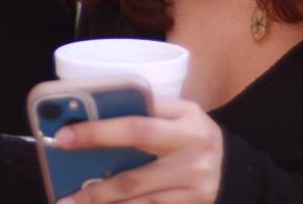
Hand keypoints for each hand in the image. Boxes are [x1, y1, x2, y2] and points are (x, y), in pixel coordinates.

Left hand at [54, 98, 222, 203]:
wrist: (239, 170)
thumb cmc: (197, 133)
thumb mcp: (183, 112)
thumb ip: (149, 109)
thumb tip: (98, 110)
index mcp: (186, 126)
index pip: (136, 128)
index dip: (98, 133)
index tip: (64, 137)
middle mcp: (191, 160)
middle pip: (134, 177)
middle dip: (95, 188)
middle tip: (63, 195)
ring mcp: (193, 189)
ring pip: (141, 203)